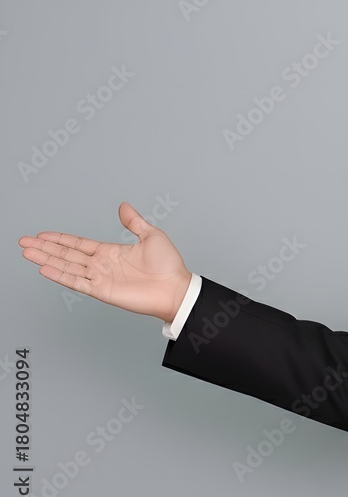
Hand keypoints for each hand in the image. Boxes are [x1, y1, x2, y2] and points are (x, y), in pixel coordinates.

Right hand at [18, 201, 192, 323]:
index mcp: (110, 252)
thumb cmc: (168, 265)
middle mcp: (101, 265)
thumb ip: (134, 222)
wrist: (175, 287)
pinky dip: (60, 276)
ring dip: (46, 259)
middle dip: (45, 248)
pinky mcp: (102, 291)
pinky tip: (44, 269)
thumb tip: (124, 206)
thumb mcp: (151, 235)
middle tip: (24, 242)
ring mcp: (100, 278)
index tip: (42, 234)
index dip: (60, 239)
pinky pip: (76, 282)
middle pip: (66, 254)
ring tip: (27, 252)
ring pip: (66, 266)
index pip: (78, 244)